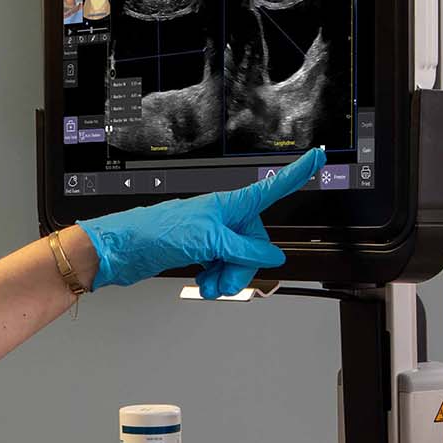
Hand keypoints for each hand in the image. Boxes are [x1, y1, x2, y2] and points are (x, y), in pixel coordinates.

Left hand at [79, 146, 323, 296]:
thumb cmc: (159, 232)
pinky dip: (216, 279)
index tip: (317, 156)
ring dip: (229, 277)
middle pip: (255, 242)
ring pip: (238, 260)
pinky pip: (222, 268)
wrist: (124, 250)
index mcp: (229, 205)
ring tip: (210, 286)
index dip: (296, 173)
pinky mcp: (200, 252)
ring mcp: (212, 236)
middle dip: (245, 265)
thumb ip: (245, 249)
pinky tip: (204, 284)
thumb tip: (272, 256)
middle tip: (227, 279)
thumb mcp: (210, 241)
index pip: (271, 188)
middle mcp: (223, 218)